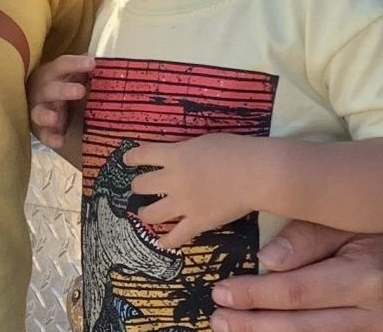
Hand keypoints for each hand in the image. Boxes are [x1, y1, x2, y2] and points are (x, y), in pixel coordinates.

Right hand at [26, 54, 92, 148]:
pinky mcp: (40, 130)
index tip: (92, 63)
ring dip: (46, 115)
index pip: (61, 65)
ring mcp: (39, 111)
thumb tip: (108, 57)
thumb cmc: (60, 85)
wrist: (40, 104)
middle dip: (64, 90)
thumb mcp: (71, 75)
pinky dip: (50, 138)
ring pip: (39, 112)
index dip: (75, 64)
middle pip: (50, 89)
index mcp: (52, 74)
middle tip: (80, 91)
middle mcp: (42, 91)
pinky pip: (43, 135)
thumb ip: (85, 68)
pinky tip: (60, 141)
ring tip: (55, 118)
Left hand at [128, 133, 265, 248]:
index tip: (127, 161)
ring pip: (150, 213)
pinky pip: (175, 237)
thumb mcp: (202, 142)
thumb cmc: (234, 150)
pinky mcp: (197, 222)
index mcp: (174, 155)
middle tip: (140, 189)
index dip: (132, 158)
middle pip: (141, 185)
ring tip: (145, 213)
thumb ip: (184, 150)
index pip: (142, 155)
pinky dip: (165, 241)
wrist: (255, 173)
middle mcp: (172, 180)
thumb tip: (174, 156)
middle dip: (137, 186)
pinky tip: (161, 241)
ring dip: (144, 213)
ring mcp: (183, 203)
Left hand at [208, 219, 382, 331]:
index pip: (298, 293)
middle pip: (303, 327)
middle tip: (217, 318)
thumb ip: (308, 237)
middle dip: (254, 324)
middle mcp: (381, 316)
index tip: (220, 292)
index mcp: (369, 277)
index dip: (255, 295)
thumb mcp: (350, 217)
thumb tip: (266, 260)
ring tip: (233, 329)